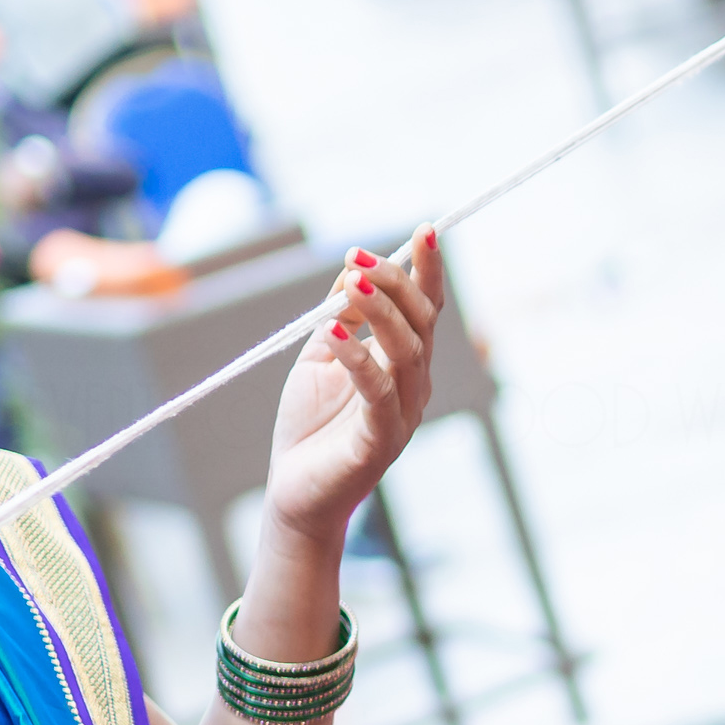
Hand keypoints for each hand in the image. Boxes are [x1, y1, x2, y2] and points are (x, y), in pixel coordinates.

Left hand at [262, 231, 444, 552]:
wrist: (296, 496)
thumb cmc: (310, 428)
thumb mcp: (322, 357)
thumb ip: (340, 315)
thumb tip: (351, 267)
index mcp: (404, 364)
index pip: (426, 309)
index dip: (428, 270)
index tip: (423, 229)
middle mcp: (414, 386)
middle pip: (422, 322)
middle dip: (395, 281)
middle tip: (357, 254)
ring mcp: (402, 413)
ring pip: (406, 349)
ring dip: (379, 309)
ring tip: (349, 279)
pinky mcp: (381, 440)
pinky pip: (377, 389)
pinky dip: (357, 354)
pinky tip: (333, 327)